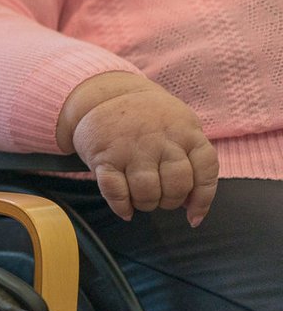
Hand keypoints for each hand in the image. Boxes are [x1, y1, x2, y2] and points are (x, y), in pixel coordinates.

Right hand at [60, 74, 217, 225]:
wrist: (105, 94)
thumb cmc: (148, 117)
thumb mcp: (180, 125)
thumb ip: (190, 158)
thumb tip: (193, 204)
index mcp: (186, 133)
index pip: (205, 172)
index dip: (202, 200)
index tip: (193, 216)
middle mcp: (161, 140)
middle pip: (176, 186)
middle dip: (169, 202)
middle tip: (161, 198)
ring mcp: (132, 149)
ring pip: (147, 192)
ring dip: (146, 204)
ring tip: (141, 200)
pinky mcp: (105, 157)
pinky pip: (116, 192)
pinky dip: (121, 206)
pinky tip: (125, 208)